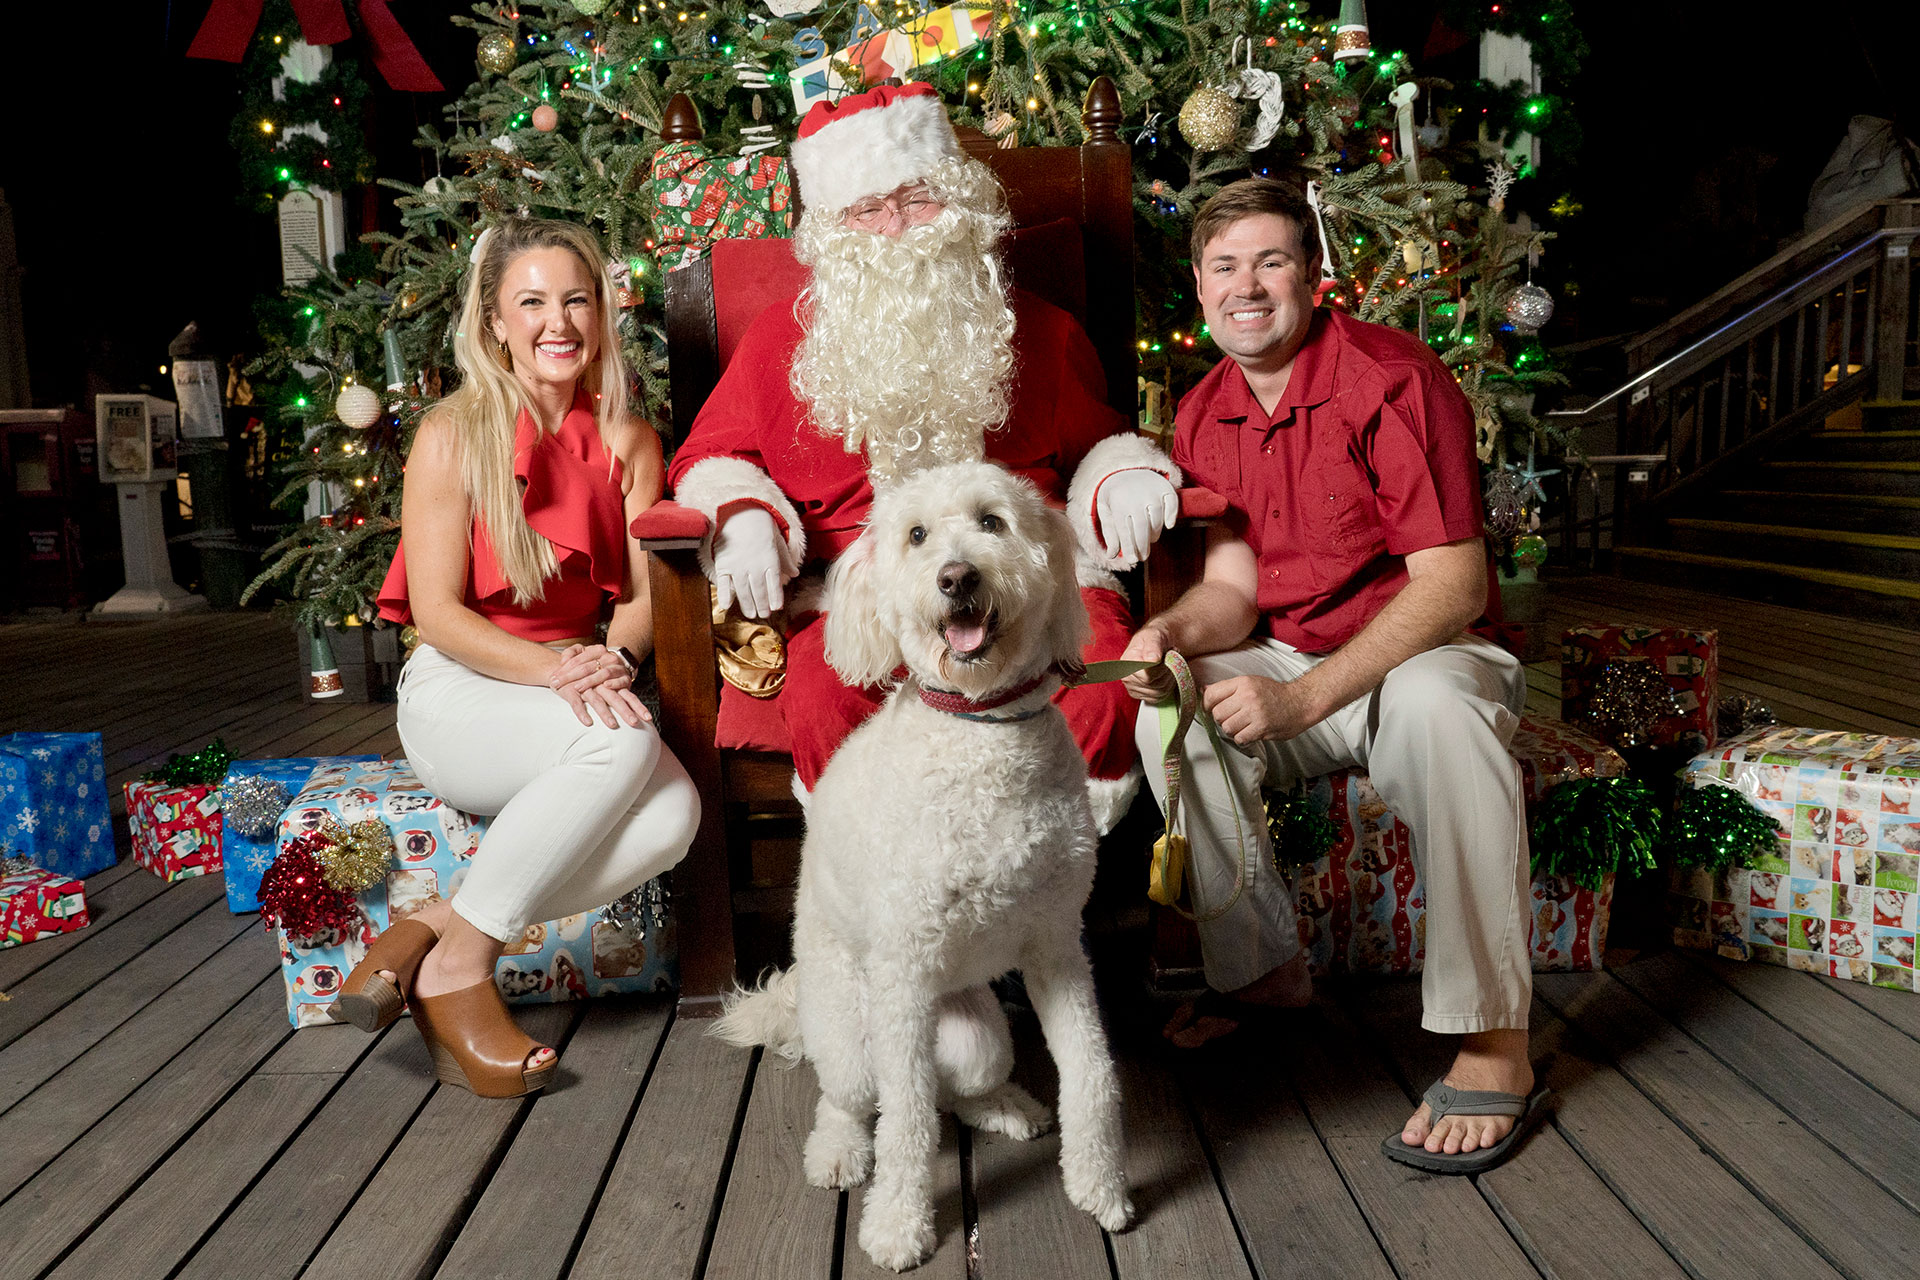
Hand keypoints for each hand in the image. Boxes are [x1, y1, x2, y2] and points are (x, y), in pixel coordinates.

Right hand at [547, 644, 651, 728]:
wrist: (562, 668)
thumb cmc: (586, 677)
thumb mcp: (603, 681)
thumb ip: (617, 687)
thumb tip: (632, 702)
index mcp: (611, 684)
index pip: (628, 696)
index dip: (638, 706)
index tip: (648, 718)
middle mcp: (601, 685)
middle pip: (616, 699)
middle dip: (626, 712)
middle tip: (635, 723)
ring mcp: (585, 687)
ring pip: (597, 701)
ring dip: (605, 713)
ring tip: (613, 725)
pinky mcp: (570, 690)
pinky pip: (576, 702)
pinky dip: (581, 712)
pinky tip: (588, 722)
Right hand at [711, 505, 797, 618]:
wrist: (741, 512)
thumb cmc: (762, 526)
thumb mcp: (778, 541)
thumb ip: (785, 559)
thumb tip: (795, 574)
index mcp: (770, 560)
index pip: (774, 584)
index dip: (775, 597)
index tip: (777, 608)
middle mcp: (754, 566)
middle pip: (759, 590)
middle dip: (762, 605)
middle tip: (764, 615)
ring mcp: (738, 566)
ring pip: (743, 590)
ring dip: (747, 604)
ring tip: (751, 614)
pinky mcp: (723, 564)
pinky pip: (723, 582)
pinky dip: (724, 594)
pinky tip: (727, 606)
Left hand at [1095, 469, 1178, 565]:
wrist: (1125, 468)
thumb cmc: (1114, 495)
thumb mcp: (1106, 511)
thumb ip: (1109, 533)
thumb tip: (1111, 556)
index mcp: (1118, 502)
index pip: (1124, 530)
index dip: (1129, 547)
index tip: (1132, 560)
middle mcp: (1136, 496)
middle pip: (1142, 528)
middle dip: (1142, 546)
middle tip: (1142, 557)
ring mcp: (1152, 491)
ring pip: (1157, 519)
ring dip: (1154, 533)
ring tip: (1150, 540)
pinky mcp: (1164, 487)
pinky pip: (1172, 503)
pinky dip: (1172, 515)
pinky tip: (1168, 526)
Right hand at [1120, 626, 1175, 703]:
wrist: (1157, 642)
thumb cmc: (1154, 637)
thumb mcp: (1154, 635)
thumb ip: (1153, 646)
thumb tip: (1151, 660)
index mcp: (1127, 662)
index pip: (1148, 676)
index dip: (1162, 667)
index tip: (1166, 654)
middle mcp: (1127, 677)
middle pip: (1155, 685)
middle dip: (1168, 670)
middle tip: (1170, 657)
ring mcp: (1134, 688)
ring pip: (1160, 692)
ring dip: (1170, 677)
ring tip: (1168, 664)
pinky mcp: (1142, 696)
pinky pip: (1160, 697)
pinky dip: (1168, 686)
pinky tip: (1166, 674)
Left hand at [1202, 674, 1321, 744]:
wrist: (1301, 702)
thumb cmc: (1275, 693)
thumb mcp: (1251, 683)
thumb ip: (1228, 688)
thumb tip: (1203, 690)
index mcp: (1243, 683)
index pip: (1212, 694)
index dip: (1206, 705)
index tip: (1210, 710)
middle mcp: (1247, 696)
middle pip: (1217, 714)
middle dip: (1222, 719)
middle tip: (1233, 719)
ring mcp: (1255, 712)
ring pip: (1227, 728)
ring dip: (1232, 730)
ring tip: (1243, 726)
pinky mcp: (1262, 727)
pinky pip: (1240, 738)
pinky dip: (1242, 738)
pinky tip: (1250, 733)